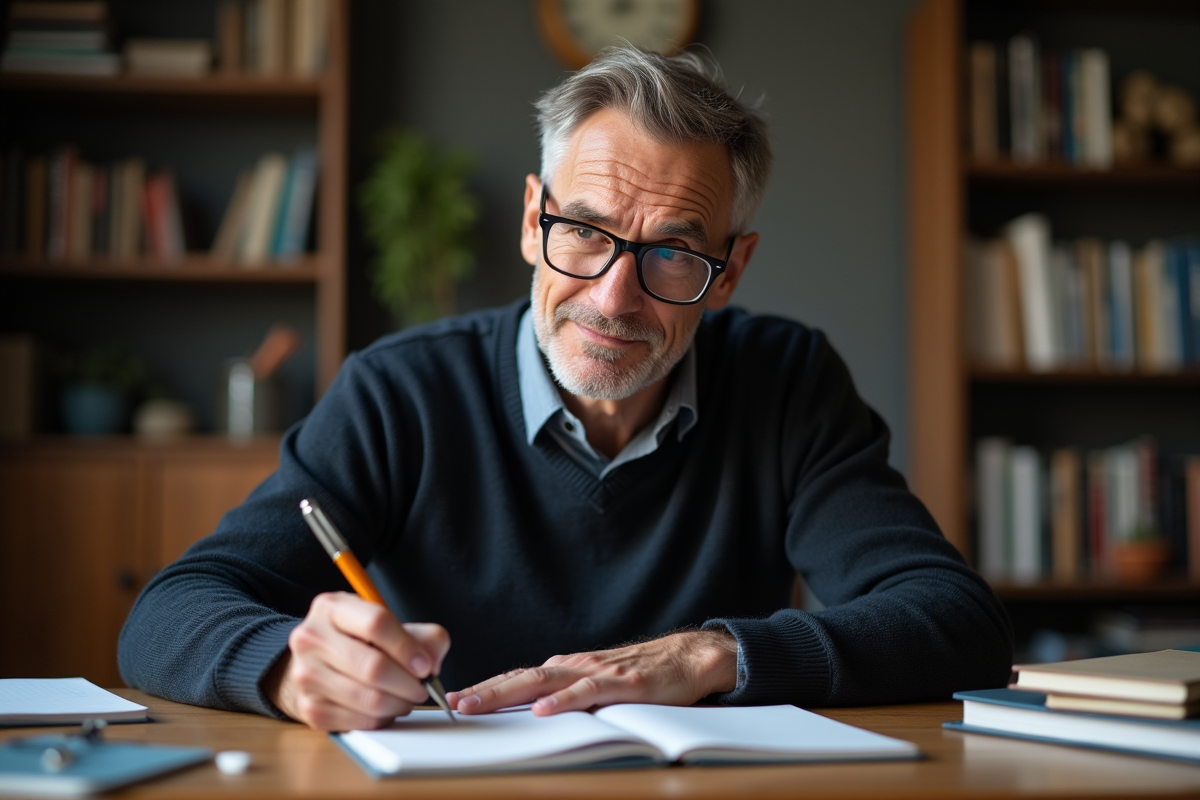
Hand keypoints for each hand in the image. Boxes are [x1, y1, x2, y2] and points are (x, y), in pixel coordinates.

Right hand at [264, 592, 449, 730]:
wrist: (318, 663)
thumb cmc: (360, 641)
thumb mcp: (389, 624)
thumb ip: (423, 636)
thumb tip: (432, 663)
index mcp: (331, 608)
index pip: (376, 623)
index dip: (407, 647)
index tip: (425, 665)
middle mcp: (311, 639)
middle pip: (373, 667)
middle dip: (408, 683)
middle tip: (422, 688)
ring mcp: (306, 675)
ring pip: (369, 698)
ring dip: (399, 704)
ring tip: (406, 698)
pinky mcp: (310, 708)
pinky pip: (360, 721)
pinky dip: (382, 718)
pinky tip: (386, 707)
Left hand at [446, 629, 736, 716]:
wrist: (688, 658)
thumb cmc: (643, 675)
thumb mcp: (597, 686)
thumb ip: (568, 695)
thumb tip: (531, 713)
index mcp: (566, 669)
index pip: (517, 678)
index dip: (485, 688)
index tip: (453, 701)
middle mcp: (574, 666)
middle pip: (520, 678)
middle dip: (483, 692)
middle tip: (451, 704)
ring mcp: (596, 673)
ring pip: (543, 682)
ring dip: (506, 693)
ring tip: (477, 705)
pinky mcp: (622, 684)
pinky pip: (586, 693)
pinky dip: (562, 701)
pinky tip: (542, 710)